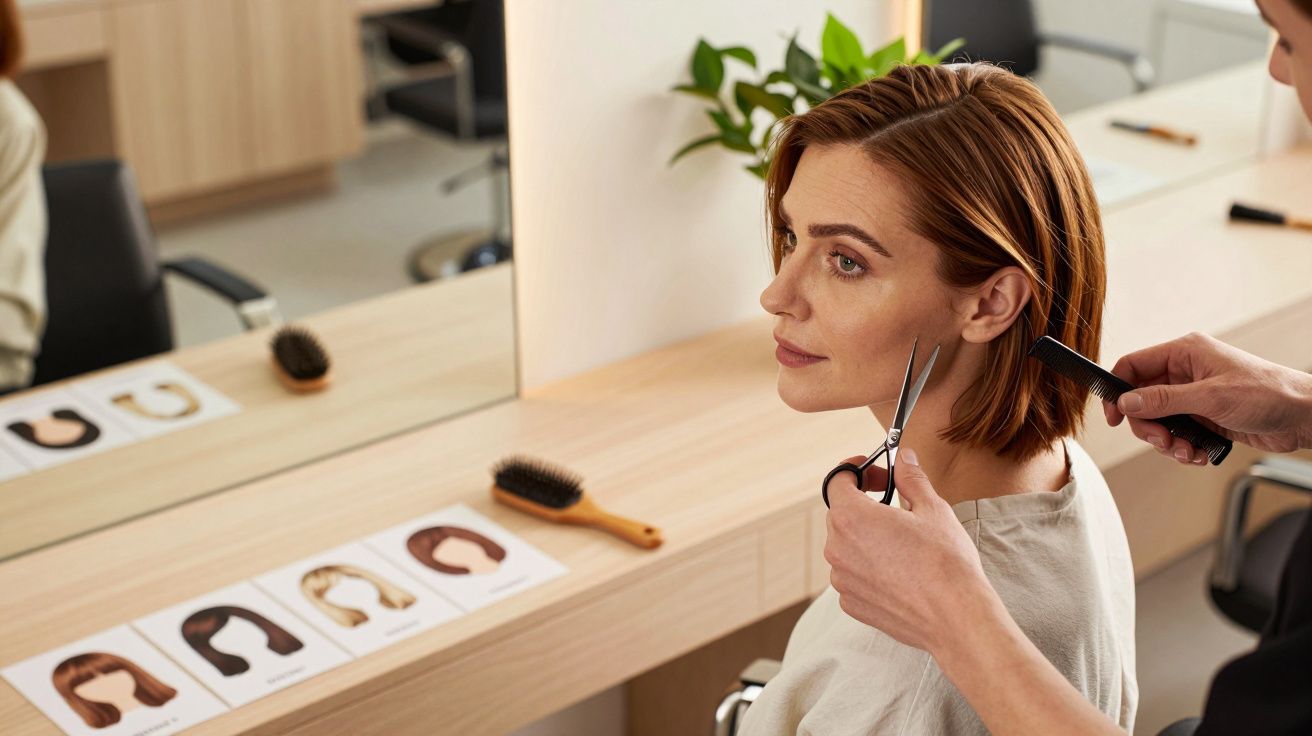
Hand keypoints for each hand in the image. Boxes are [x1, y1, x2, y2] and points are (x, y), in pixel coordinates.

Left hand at [824, 448, 997, 653]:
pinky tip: (899, 570)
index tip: (873, 470)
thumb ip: (910, 478)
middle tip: (895, 502)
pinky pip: (853, 574)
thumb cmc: (945, 561)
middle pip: (840, 513)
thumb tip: (903, 458)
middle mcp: (837, 549)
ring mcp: (842, 579)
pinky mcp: (851, 603)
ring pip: (846, 545)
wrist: (955, 617)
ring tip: (902, 540)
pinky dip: (869, 566)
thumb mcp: (932, 508)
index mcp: (851, 518)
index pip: (836, 481)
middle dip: (864, 502)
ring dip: (866, 536)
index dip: (855, 470)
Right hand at [1103, 332, 1311, 462]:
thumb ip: (1164, 400)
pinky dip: (1184, 447)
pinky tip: (1199, 453)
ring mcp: (1195, 395)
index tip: (1114, 416)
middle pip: (1143, 399)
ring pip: (1160, 420)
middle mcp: (1187, 372)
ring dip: (1168, 441)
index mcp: (1185, 353)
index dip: (1118, 390)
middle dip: (1150, 425)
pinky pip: (1178, 433)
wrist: (1303, 416)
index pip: (1134, 365)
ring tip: (1187, 451)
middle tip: (1163, 441)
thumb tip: (1126, 402)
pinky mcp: (1205, 416)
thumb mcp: (1210, 396)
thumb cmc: (1268, 393)